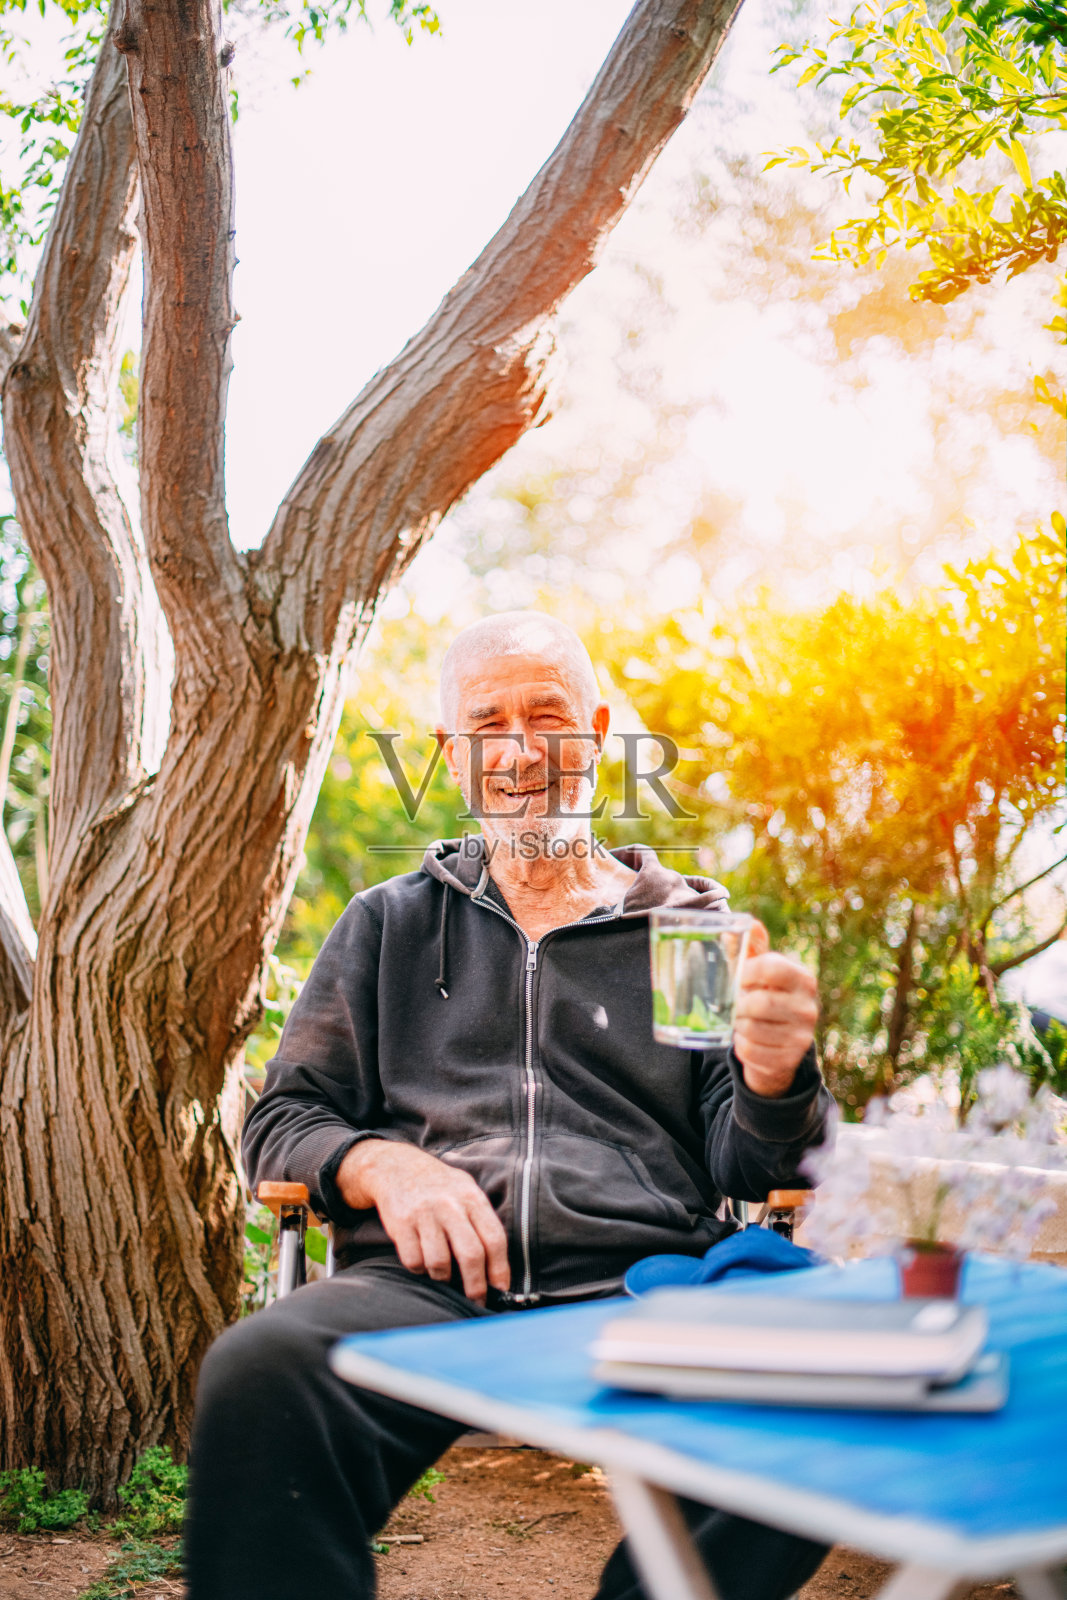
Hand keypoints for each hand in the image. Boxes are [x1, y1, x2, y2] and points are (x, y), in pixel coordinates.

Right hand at [336, 1140, 509, 1303]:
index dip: (500, 1269)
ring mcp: (424, 1213)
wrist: (397, 1167)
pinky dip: (419, 1269)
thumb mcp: (467, 1192)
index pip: (494, 1239)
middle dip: (476, 1286)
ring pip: (439, 1263)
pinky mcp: (401, 1223)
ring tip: (443, 1274)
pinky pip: (414, 1261)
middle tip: (475, 1300)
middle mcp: (450, 1205)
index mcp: (472, 1198)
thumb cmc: (440, 1187)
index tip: (501, 1290)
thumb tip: (497, 1270)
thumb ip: (482, 1223)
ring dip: (443, 1278)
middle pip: (471, 1255)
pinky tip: (422, 1260)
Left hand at [732, 921, 818, 1098]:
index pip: (771, 967)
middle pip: (760, 1003)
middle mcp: (808, 1008)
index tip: (738, 978)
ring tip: (741, 1021)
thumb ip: (750, 949)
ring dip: (738, 1026)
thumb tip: (743, 925)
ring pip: (752, 1029)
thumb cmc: (765, 998)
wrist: (779, 1046)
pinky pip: (751, 1051)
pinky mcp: (789, 1060)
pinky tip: (747, 1040)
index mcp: (802, 979)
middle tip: (735, 1004)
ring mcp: (802, 1036)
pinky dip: (741, 1046)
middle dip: (740, 1004)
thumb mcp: (760, 973)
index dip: (747, 972)